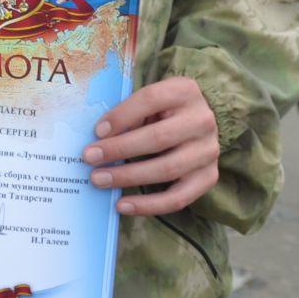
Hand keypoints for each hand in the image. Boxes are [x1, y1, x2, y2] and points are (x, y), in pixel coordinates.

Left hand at [79, 77, 219, 215]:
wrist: (199, 124)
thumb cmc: (163, 111)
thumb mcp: (150, 101)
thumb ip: (129, 113)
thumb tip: (98, 138)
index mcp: (184, 91)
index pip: (150, 100)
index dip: (122, 116)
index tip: (97, 131)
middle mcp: (202, 120)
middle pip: (158, 137)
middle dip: (119, 149)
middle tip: (89, 158)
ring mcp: (208, 151)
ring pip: (167, 169)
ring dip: (128, 177)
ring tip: (99, 179)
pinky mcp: (209, 177)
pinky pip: (178, 198)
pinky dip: (148, 205)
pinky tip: (122, 205)